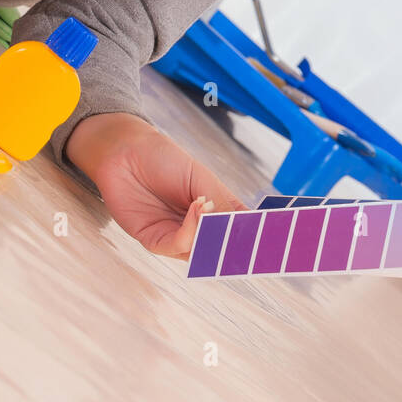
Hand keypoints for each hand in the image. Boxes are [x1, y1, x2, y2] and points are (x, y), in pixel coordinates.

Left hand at [66, 112, 247, 257]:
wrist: (124, 149)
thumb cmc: (163, 158)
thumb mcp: (200, 178)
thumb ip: (222, 204)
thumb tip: (247, 228)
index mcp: (214, 212)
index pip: (239, 232)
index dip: (256, 237)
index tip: (278, 238)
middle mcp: (197, 229)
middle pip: (222, 249)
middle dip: (238, 247)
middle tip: (255, 240)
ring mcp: (176, 237)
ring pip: (202, 252)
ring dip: (213, 235)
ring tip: (219, 211)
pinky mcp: (153, 241)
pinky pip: (177, 246)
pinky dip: (191, 231)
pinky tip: (199, 208)